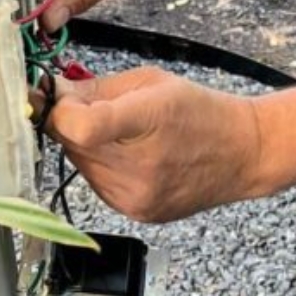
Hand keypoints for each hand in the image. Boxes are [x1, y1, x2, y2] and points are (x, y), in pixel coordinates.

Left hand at [47, 68, 269, 222]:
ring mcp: (137, 195)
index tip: (62, 98)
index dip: (60, 110)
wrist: (244, 154)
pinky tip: (134, 157)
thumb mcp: (153, 82)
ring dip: (88, 147)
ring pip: (80, 165)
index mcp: (149, 120)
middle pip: (71, 144)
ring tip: (127, 136)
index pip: (80, 126)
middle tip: (100, 109)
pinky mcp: (136, 212)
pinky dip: (104, 167)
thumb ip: (97, 87)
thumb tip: (52, 93)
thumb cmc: (203, 112)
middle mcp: (140, 167)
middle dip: (74, 123)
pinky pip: (97, 184)